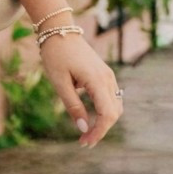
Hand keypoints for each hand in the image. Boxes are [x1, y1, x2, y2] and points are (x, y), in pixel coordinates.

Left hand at [39, 32, 122, 147]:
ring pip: (115, 106)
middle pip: (114, 113)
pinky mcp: (104, 75)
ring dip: (104, 122)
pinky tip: (91, 118)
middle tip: (83, 141)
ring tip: (87, 132)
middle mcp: (107, 79)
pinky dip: (104, 111)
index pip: (107, 114)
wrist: (59, 31)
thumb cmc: (56, 55)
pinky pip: (111, 98)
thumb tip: (83, 128)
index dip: (98, 132)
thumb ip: (73, 106)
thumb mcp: (60, 83)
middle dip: (101, 130)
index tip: (84, 142)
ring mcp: (108, 76)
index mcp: (97, 81)